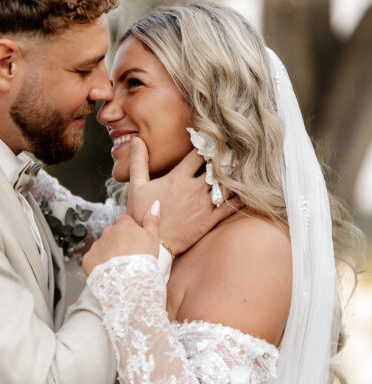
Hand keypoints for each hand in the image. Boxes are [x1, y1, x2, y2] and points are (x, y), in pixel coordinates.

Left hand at [83, 204, 159, 276]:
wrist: (129, 280)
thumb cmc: (144, 260)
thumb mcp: (153, 238)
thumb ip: (152, 220)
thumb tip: (155, 204)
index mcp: (123, 226)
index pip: (123, 220)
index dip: (127, 229)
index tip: (132, 239)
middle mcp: (108, 232)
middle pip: (111, 234)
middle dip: (117, 242)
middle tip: (126, 256)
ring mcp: (97, 245)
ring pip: (101, 246)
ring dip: (107, 253)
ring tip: (118, 266)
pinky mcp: (89, 259)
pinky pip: (92, 259)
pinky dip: (97, 264)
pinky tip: (107, 272)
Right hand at [126, 137, 238, 256]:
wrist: (151, 244)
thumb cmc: (141, 215)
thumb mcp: (137, 186)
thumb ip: (139, 162)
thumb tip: (136, 140)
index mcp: (178, 178)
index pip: (198, 153)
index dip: (207, 144)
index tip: (212, 140)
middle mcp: (193, 189)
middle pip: (216, 167)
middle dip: (224, 158)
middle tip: (234, 152)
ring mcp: (203, 205)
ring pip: (226, 184)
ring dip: (233, 176)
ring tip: (241, 168)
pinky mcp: (210, 220)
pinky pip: (231, 206)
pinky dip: (241, 197)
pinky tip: (248, 191)